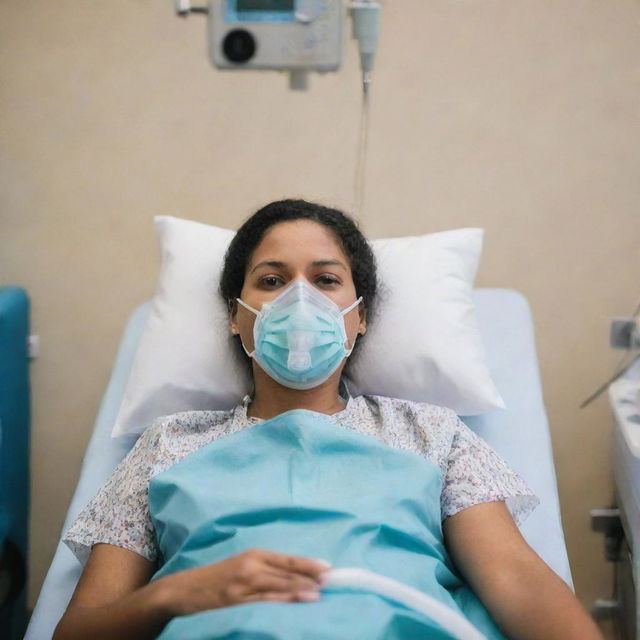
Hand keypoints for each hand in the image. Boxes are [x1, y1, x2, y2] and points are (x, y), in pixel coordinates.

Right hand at [158, 548, 330, 616]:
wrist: (182, 589)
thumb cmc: (216, 578)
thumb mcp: (242, 566)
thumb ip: (266, 569)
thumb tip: (296, 576)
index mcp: (254, 555)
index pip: (287, 559)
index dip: (308, 564)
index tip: (328, 568)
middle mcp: (250, 566)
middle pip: (285, 572)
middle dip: (308, 576)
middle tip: (330, 581)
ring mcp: (241, 585)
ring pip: (275, 587)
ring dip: (297, 590)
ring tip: (317, 593)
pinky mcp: (233, 602)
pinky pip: (259, 603)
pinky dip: (277, 604)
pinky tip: (289, 606)